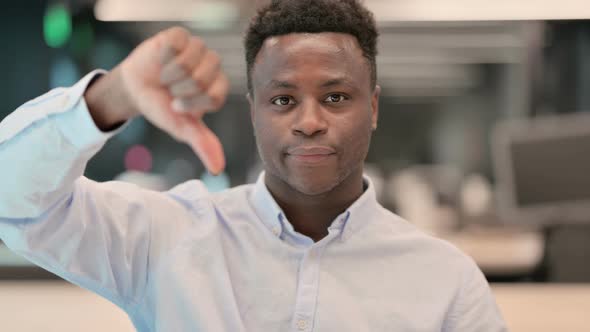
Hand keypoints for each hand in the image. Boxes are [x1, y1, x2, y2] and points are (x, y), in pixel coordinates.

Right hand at [86, 27, 227, 174]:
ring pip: (189, 63)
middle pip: (202, 79)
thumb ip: (201, 143)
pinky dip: (162, 58)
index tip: (177, 105)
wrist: (135, 89)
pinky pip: (175, 45)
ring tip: (165, 76)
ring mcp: (197, 48)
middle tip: (171, 90)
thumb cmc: (162, 107)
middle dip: (179, 90)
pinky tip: (161, 61)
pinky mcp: (179, 35)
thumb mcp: (181, 127)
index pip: (214, 96)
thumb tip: (217, 169)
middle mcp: (213, 66)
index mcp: (218, 87)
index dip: (191, 104)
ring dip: (170, 75)